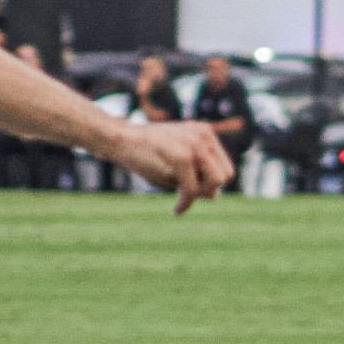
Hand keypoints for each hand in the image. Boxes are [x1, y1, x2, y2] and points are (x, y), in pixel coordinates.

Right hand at [114, 119, 232, 210]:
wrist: (118, 139)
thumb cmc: (144, 153)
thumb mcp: (174, 162)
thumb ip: (196, 174)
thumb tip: (215, 195)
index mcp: (204, 133)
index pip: (225, 169)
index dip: (211, 185)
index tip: (192, 192)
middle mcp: (203, 135)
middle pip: (225, 176)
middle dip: (208, 190)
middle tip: (185, 195)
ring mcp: (194, 143)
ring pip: (214, 183)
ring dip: (198, 196)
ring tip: (180, 201)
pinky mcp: (181, 155)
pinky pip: (193, 188)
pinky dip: (186, 203)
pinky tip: (177, 210)